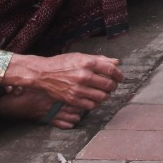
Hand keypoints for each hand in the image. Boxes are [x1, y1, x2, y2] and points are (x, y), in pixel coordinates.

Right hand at [2, 52, 122, 110]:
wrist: (43, 74)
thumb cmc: (63, 63)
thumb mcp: (81, 56)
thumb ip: (99, 59)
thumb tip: (116, 63)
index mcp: (87, 63)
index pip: (110, 70)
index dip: (119, 75)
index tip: (120, 77)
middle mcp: (83, 76)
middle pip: (108, 85)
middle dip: (113, 86)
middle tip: (112, 85)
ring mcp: (78, 89)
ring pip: (102, 97)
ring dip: (106, 95)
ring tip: (104, 92)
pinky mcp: (73, 100)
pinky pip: (91, 105)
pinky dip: (96, 103)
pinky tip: (95, 98)